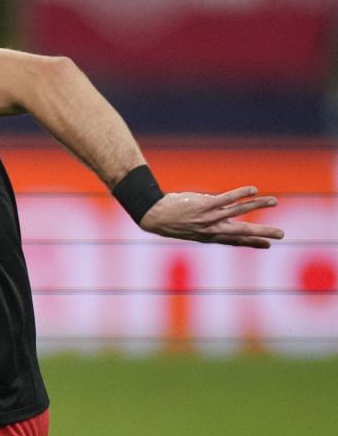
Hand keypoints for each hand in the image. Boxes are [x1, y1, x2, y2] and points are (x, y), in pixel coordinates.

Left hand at [140, 186, 283, 248]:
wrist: (153, 216)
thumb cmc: (172, 222)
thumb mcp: (192, 230)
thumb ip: (209, 228)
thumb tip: (221, 223)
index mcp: (210, 237)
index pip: (235, 241)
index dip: (252, 243)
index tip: (268, 245)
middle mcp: (212, 229)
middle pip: (242, 231)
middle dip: (262, 233)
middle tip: (281, 234)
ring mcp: (208, 217)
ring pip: (238, 212)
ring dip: (257, 205)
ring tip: (274, 201)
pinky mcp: (204, 204)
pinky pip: (226, 199)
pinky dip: (240, 194)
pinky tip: (253, 190)